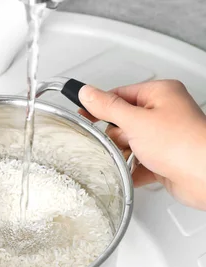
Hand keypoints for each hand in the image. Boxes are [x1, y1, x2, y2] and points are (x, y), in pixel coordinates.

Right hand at [79, 80, 205, 209]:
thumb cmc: (184, 144)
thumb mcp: (136, 121)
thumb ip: (108, 107)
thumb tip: (87, 93)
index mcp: (160, 94)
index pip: (120, 94)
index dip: (100, 106)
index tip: (84, 115)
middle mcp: (165, 113)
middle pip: (124, 120)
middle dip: (117, 134)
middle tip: (120, 140)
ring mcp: (166, 138)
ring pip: (131, 143)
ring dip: (124, 153)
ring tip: (127, 158)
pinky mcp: (166, 160)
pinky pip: (140, 163)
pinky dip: (133, 169)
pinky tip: (130, 173)